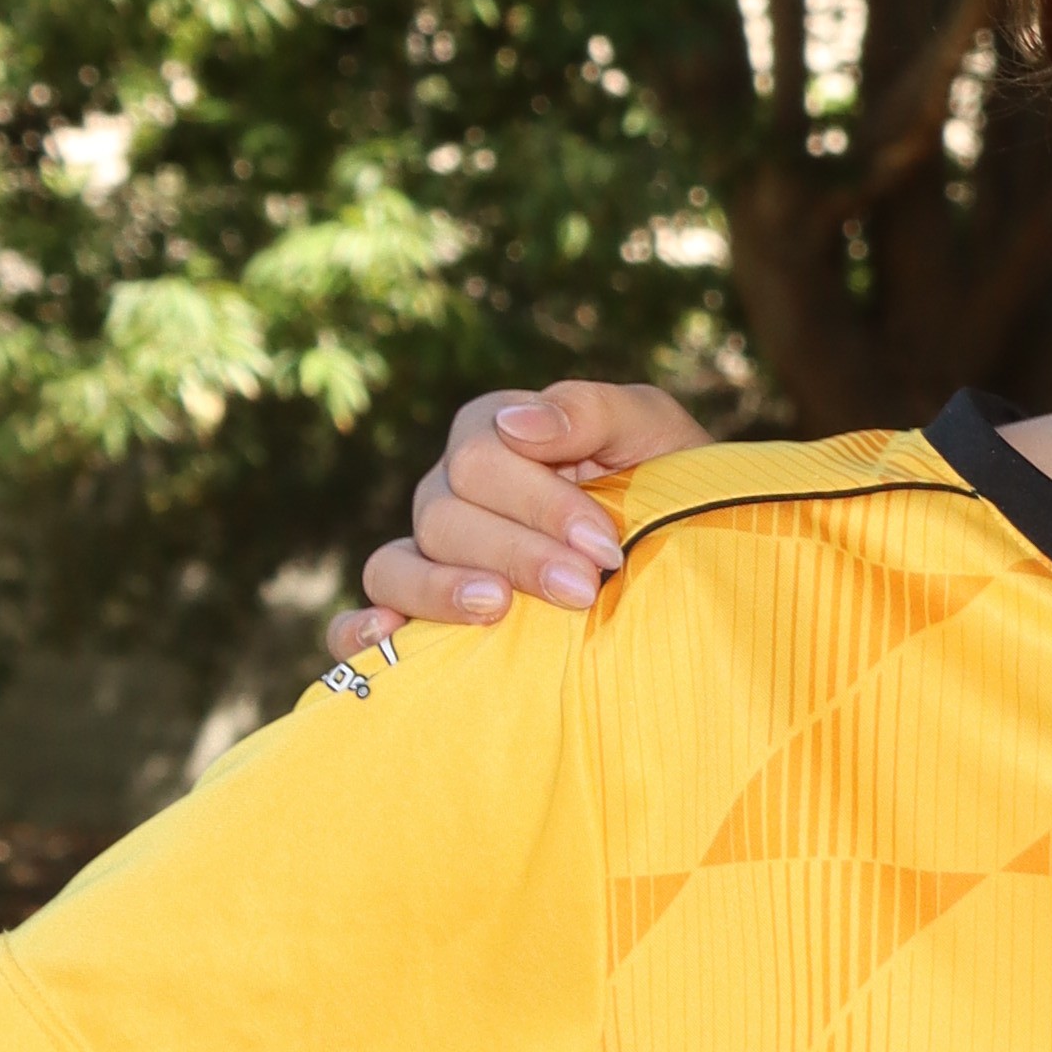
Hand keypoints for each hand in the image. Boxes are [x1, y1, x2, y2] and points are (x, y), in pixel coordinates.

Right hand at [324, 378, 703, 660]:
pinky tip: (385, 640)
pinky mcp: (428, 608)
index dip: (541, 503)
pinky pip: (369, 616)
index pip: (481, 457)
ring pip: (398, 563)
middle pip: (444, 513)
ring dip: (445, 590)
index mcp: (494, 433)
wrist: (690, 556)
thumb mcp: (651, 432)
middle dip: (518, 552)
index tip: (605, 545)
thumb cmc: (669, 486)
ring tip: (497, 608)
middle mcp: (452, 488)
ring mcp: (433, 550)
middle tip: (585, 588)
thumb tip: (518, 428)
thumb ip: (593, 412)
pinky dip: (361, 629)